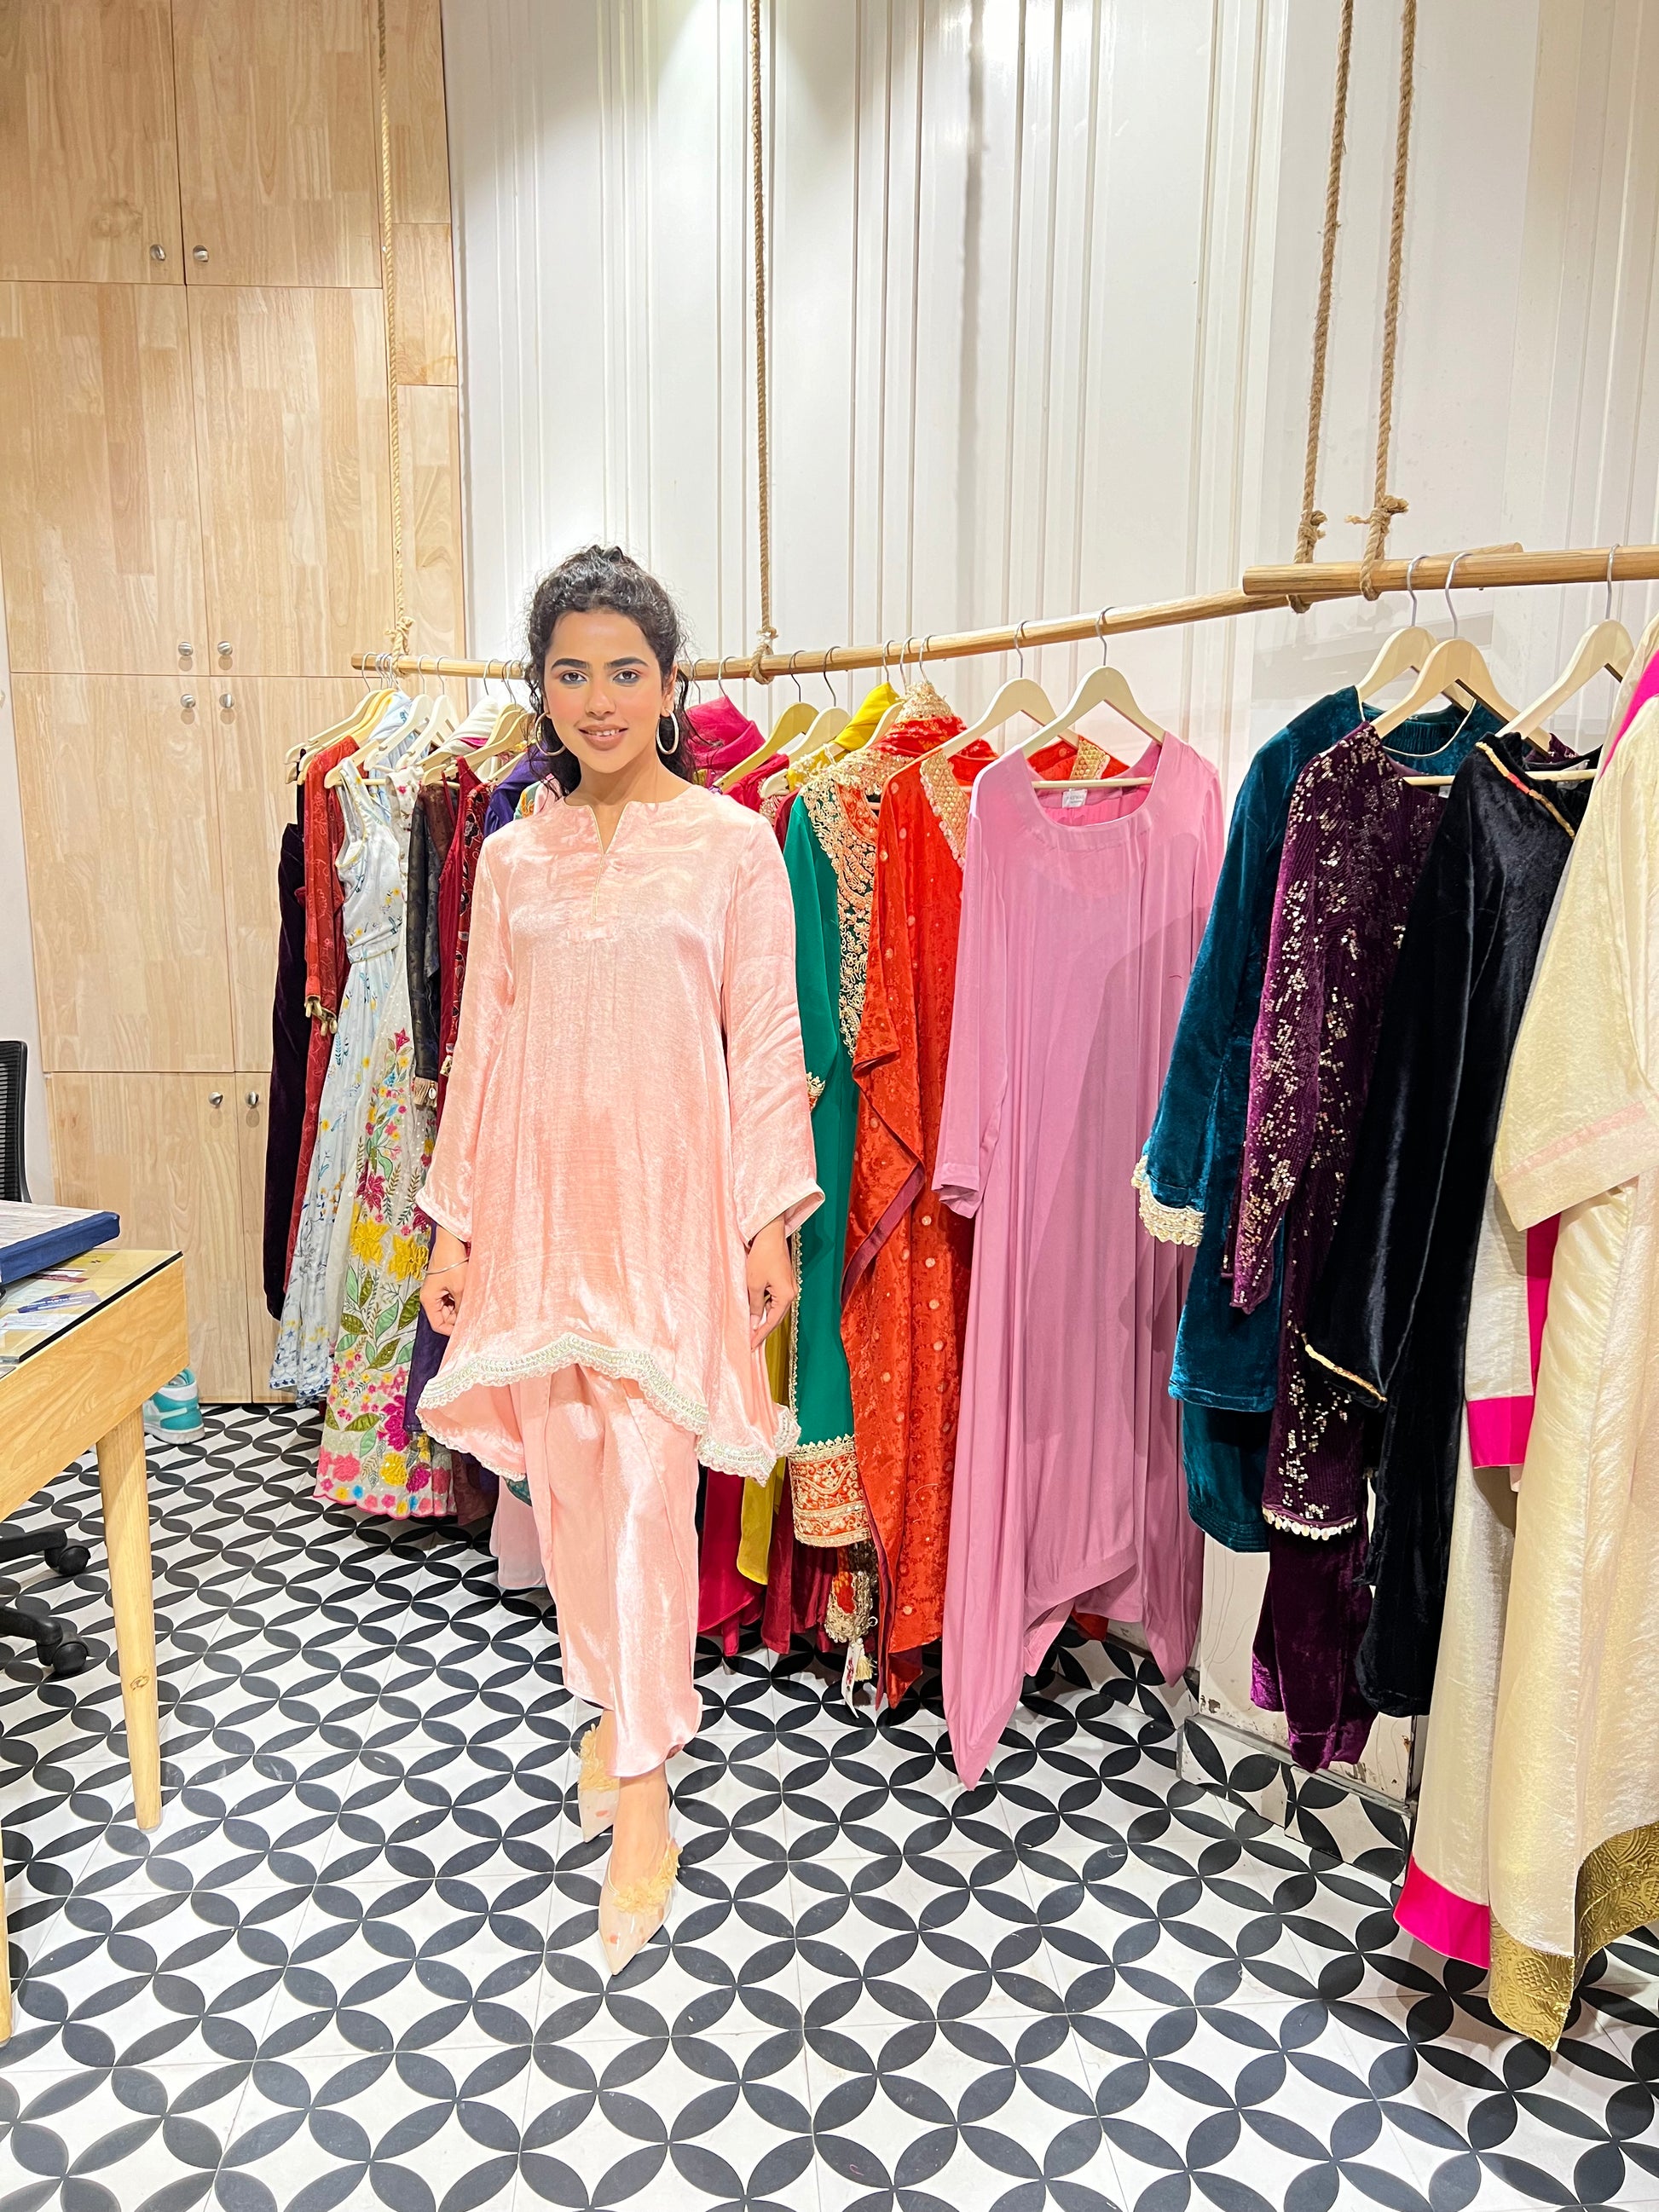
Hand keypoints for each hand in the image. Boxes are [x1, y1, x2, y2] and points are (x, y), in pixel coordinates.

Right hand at [420, 1262, 467, 1334]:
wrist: (451, 1241)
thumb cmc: (451, 1261)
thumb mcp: (459, 1288)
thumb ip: (462, 1307)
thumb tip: (467, 1320)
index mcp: (428, 1300)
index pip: (437, 1324)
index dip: (450, 1330)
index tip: (465, 1329)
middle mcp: (431, 1297)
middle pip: (444, 1317)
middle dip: (457, 1317)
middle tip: (473, 1314)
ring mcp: (437, 1290)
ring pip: (450, 1308)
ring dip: (460, 1307)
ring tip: (472, 1302)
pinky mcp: (444, 1284)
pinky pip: (452, 1298)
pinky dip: (460, 1299)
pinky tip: (469, 1295)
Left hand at [745, 1217, 793, 1347]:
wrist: (770, 1234)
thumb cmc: (761, 1257)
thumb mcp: (754, 1283)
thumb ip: (755, 1305)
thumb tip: (755, 1322)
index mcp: (786, 1296)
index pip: (772, 1322)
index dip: (760, 1334)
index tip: (751, 1346)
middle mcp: (791, 1293)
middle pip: (776, 1317)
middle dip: (763, 1330)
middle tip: (751, 1343)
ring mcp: (789, 1287)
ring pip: (775, 1309)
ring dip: (764, 1319)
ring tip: (752, 1331)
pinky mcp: (784, 1280)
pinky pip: (775, 1299)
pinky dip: (765, 1307)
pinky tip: (756, 1313)